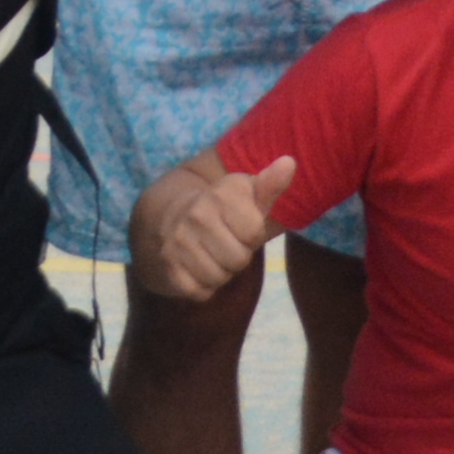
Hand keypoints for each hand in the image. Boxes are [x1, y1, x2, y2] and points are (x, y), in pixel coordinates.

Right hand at [141, 155, 290, 302]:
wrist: (164, 221)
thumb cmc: (217, 212)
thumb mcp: (243, 196)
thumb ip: (268, 185)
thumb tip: (290, 162)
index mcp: (219, 195)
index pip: (254, 233)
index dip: (251, 235)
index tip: (238, 226)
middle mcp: (196, 215)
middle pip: (239, 259)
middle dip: (236, 256)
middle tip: (222, 244)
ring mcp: (178, 242)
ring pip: (220, 277)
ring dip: (219, 273)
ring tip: (209, 255)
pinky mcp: (169, 269)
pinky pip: (202, 292)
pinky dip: (202, 287)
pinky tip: (194, 269)